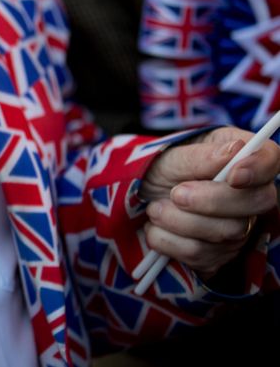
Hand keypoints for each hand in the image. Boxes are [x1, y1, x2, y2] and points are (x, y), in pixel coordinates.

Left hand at [139, 127, 279, 277]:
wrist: (139, 201)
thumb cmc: (160, 172)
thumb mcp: (170, 158)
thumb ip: (200, 156)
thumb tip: (235, 151)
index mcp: (239, 156)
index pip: (271, 158)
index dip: (258, 169)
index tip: (233, 176)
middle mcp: (249, 192)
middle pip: (256, 202)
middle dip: (210, 202)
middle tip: (175, 194)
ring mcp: (239, 226)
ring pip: (228, 234)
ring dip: (180, 222)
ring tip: (155, 209)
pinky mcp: (221, 254)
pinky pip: (205, 256)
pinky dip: (171, 242)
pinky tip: (157, 227)